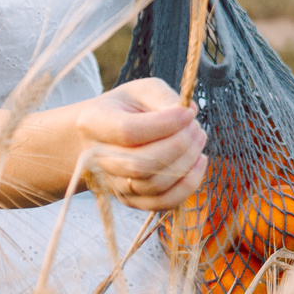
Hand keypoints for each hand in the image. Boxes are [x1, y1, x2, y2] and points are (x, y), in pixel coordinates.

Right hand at [60, 76, 207, 210]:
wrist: (104, 136)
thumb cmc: (127, 108)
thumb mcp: (141, 90)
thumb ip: (164, 98)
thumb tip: (189, 113)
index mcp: (94, 123)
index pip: (128, 131)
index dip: (164, 124)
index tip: (188, 113)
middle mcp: (97, 160)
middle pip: (141, 164)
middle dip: (179, 145)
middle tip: (196, 127)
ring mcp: (114, 184)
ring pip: (153, 185)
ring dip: (186, 162)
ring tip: (198, 138)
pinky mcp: (131, 200)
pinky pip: (162, 202)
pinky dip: (187, 185)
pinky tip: (199, 161)